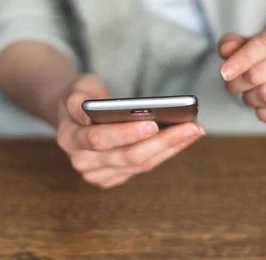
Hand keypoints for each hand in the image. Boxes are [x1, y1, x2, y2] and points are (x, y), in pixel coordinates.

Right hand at [55, 74, 204, 188]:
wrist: (77, 114)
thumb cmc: (81, 97)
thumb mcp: (74, 88)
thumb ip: (77, 99)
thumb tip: (86, 112)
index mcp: (69, 139)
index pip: (98, 139)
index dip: (125, 133)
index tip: (152, 124)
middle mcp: (83, 162)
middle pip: (128, 156)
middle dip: (162, 141)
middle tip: (190, 126)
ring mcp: (100, 174)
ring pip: (142, 164)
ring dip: (172, 146)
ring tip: (195, 129)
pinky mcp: (116, 177)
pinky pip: (147, 165)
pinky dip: (169, 151)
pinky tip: (187, 137)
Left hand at [218, 22, 265, 122]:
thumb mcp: (249, 42)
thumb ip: (232, 43)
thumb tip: (226, 50)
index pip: (264, 44)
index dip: (241, 60)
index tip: (224, 72)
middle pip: (259, 74)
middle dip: (237, 83)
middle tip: (232, 85)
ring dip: (249, 98)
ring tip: (250, 94)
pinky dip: (264, 113)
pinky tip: (262, 106)